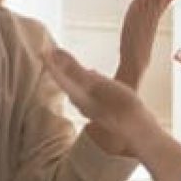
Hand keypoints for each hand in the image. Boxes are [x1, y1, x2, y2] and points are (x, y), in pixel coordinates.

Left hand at [43, 47, 157, 153]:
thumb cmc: (120, 106)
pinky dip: (86, 78)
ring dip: (70, 73)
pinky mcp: (105, 106)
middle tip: (49, 54)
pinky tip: (93, 74)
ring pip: (76, 86)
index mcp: (77, 94)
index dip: (50, 63)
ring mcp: (93, 105)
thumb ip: (74, 70)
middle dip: (57, 67)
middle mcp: (81, 101)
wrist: (138, 130)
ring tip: (66, 63)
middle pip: (64, 81)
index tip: (42, 50)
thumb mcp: (96, 84)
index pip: (58, 76)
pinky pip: (89, 89)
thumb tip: (55, 56)